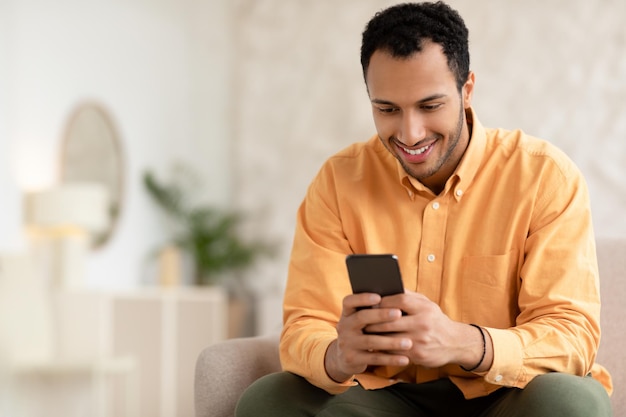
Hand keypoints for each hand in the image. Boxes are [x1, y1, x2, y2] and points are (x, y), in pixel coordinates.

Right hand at [324, 293, 412, 382]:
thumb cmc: (362, 331)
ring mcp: (347, 343)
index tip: (379, 297)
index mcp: (347, 313)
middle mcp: (344, 326)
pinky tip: (405, 359)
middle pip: (361, 317)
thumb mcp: (362, 320)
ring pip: (370, 341)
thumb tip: (398, 298)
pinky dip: (391, 359)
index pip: (349, 301)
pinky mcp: (352, 359)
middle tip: (399, 313)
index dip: (363, 298)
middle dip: (381, 315)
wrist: (344, 357)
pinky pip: (374, 358)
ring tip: (408, 342)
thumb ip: (374, 309)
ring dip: (391, 342)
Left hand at [371, 291, 491, 369]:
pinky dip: (383, 348)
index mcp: (424, 307)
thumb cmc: (434, 319)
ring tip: (364, 331)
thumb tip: (385, 287)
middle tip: (361, 319)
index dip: (383, 301)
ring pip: (390, 337)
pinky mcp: (418, 355)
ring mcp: (420, 340)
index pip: (399, 301)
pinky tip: (375, 344)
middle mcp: (423, 323)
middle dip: (373, 320)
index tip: (371, 302)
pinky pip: (395, 351)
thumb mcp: (426, 304)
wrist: (455, 342)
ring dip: (375, 335)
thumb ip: (408, 296)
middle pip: (391, 321)